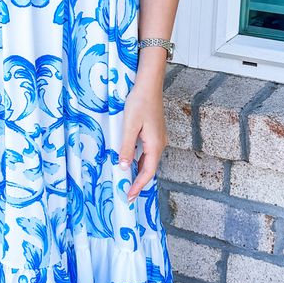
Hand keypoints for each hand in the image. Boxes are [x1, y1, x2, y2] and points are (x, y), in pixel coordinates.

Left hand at [117, 78, 167, 201]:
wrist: (148, 85)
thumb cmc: (139, 103)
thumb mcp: (129, 126)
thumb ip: (126, 148)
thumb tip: (124, 167)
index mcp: (155, 145)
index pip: (147, 172)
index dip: (138, 186)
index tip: (129, 197)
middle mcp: (160, 144)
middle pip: (149, 169)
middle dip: (138, 182)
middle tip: (127, 194)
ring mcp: (158, 138)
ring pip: (148, 161)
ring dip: (138, 172)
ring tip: (127, 182)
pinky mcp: (154, 133)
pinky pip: (147, 152)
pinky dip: (140, 161)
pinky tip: (131, 162)